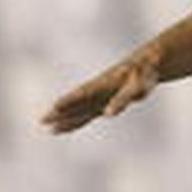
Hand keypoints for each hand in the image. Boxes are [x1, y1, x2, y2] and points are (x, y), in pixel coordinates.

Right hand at [40, 49, 160, 132]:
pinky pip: (87, 114)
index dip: (70, 100)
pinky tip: (61, 129)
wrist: (149, 62)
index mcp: (105, 83)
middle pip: (77, 103)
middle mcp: (99, 90)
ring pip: (79, 110)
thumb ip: (122, 99)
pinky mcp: (104, 103)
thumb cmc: (145, 72)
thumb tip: (107, 114)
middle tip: (42, 120)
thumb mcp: (138, 86)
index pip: (83, 93)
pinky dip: (75, 122)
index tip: (55, 106)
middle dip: (61, 112)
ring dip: (64, 119)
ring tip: (48, 127)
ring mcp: (100, 97)